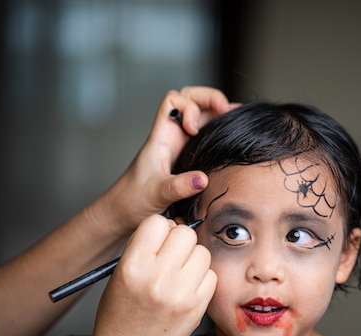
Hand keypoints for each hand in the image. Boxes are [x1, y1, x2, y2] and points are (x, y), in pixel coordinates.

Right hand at [87, 214, 216, 335]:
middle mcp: (157, 278)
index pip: (157, 223)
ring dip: (194, 259)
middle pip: (185, 234)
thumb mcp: (120, 274)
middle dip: (180, 241)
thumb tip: (174, 224)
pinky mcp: (197, 307)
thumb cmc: (120, 315)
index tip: (159, 239)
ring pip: (202, 252)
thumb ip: (145, 248)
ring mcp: (180, 293)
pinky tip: (188, 289)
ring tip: (179, 275)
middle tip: (173, 257)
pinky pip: (211, 275)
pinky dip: (202, 279)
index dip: (160, 229)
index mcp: (132, 266)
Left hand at [89, 86, 231, 237]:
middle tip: (226, 110)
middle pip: (191, 99)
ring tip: (236, 119)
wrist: (124, 212)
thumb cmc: (133, 200)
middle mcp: (172, 137)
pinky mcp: (189, 158)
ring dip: (218, 113)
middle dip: (209, 98)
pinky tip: (234, 138)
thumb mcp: (157, 194)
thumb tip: (202, 179)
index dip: (188, 105)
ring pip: (202, 116)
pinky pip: (207, 136)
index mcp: (161, 137)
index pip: (173, 100)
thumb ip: (179, 187)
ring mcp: (181, 146)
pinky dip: (221, 131)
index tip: (194, 129)